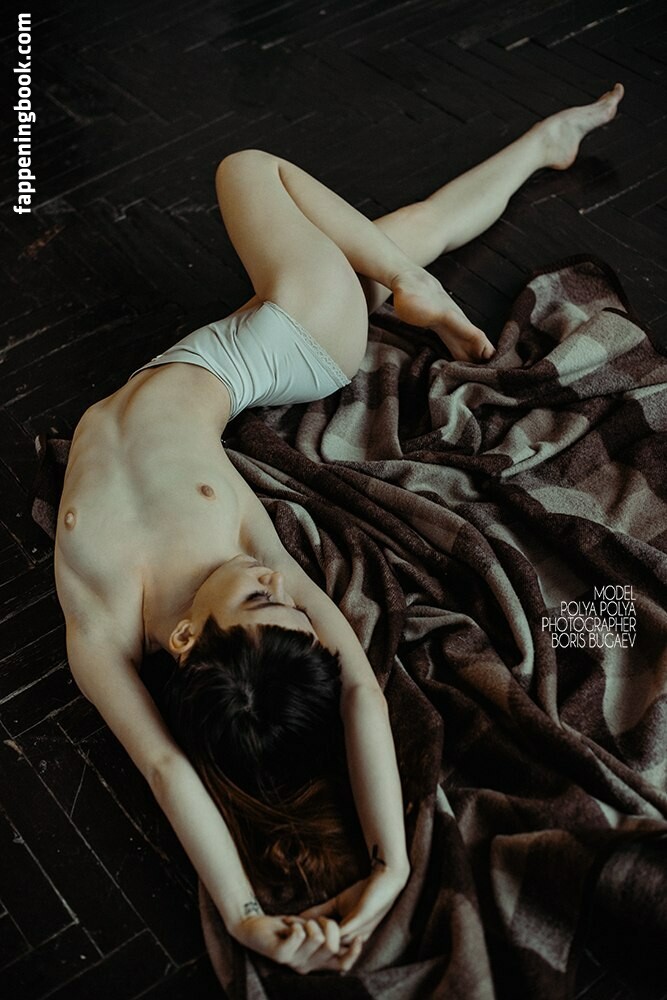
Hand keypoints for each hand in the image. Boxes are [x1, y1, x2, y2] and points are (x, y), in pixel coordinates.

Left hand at [233, 913, 362, 974]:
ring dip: (309, 921)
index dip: (353, 952)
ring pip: (317, 938)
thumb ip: (329, 935)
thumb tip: (354, 933)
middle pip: (332, 945)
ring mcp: (294, 962)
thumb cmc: (288, 927)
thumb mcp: (313, 930)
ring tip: (298, 923)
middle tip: (314, 920)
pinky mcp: (280, 955)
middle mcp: (307, 966)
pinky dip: (296, 923)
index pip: (342, 965)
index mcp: (317, 962)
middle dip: (327, 923)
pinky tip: (288, 925)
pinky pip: (299, 936)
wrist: (256, 925)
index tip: (358, 935)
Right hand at [299, 863, 408, 944]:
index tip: (288, 935)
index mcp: (349, 938)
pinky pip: (338, 931)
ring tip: (295, 928)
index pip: (324, 947)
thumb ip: (322, 912)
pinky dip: (322, 928)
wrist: (386, 876)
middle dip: (305, 943)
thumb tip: (301, 917)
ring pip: (330, 943)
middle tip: (287, 933)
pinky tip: (309, 924)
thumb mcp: (339, 904)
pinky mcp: (359, 919)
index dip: (305, 943)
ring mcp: (357, 931)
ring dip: (311, 936)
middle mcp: (353, 939)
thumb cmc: (366, 891)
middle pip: (325, 949)